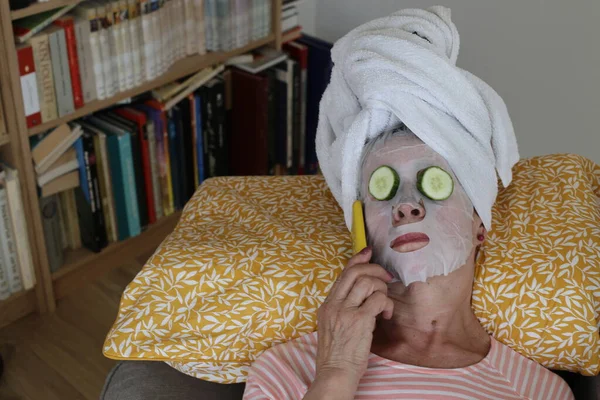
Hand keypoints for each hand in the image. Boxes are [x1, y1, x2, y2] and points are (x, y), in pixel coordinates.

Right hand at [314, 246, 393, 383]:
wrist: (335, 373)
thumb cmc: (337, 354)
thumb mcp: (332, 326)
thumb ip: (342, 308)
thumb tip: (362, 295)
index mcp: (327, 304)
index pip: (342, 274)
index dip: (357, 259)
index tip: (368, 252)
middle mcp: (334, 304)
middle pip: (354, 272)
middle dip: (375, 270)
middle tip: (386, 277)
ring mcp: (345, 311)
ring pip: (367, 283)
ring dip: (382, 290)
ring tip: (384, 304)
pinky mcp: (359, 320)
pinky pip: (378, 300)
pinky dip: (386, 305)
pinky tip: (385, 316)